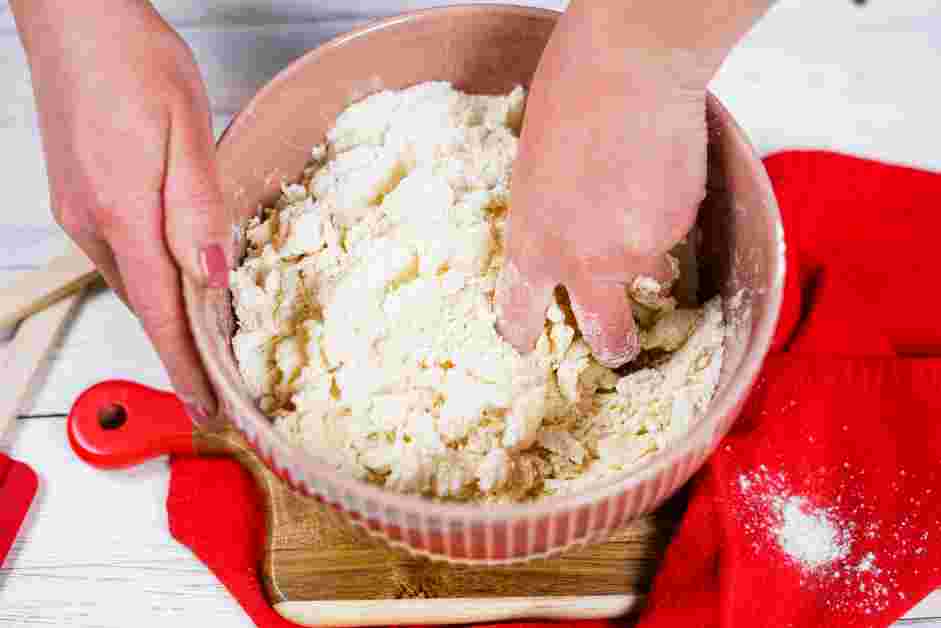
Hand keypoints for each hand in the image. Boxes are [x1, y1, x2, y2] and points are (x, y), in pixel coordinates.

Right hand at [13, 1, 229, 419]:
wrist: (77, 18)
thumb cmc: (135, 63)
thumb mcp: (188, 132)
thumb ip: (199, 208)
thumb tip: (212, 275)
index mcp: (127, 215)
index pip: (162, 314)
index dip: (186, 366)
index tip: (206, 408)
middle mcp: (94, 224)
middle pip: (146, 306)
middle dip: (181, 351)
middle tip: (215, 385)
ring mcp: (80, 211)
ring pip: (132, 282)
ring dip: (167, 315)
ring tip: (204, 341)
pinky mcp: (78, 195)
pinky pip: (120, 255)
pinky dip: (150, 278)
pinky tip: (173, 275)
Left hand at [497, 2, 713, 367]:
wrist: (629, 71)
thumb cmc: (565, 105)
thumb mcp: (528, 176)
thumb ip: (543, 222)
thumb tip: (563, 240)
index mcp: (534, 249)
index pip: (521, 316)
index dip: (522, 333)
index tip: (525, 341)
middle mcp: (586, 266)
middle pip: (607, 336)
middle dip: (613, 345)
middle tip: (616, 344)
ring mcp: (639, 252)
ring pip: (650, 280)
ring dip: (646, 264)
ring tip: (638, 210)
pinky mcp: (680, 229)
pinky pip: (672, 238)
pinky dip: (666, 218)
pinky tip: (654, 176)